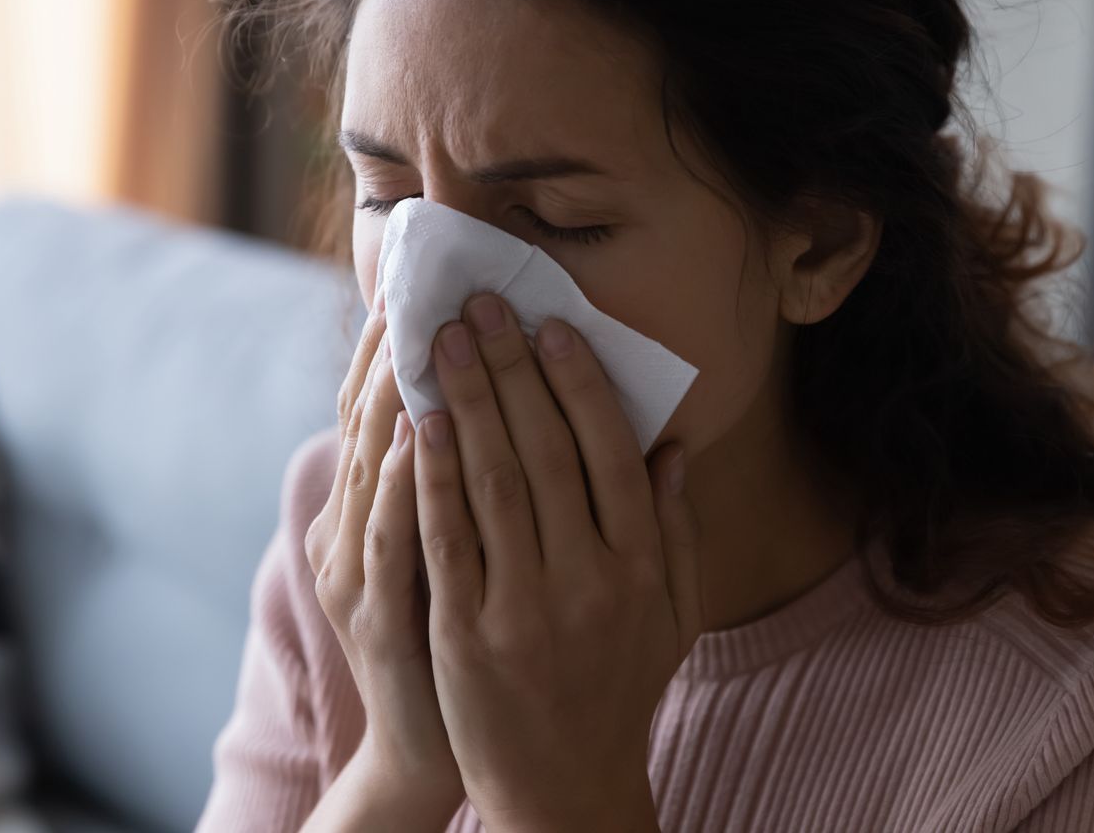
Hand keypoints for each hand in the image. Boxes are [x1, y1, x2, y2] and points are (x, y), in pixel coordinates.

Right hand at [303, 286, 464, 807]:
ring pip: (372, 469)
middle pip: (366, 424)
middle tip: (420, 287)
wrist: (437, 744)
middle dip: (394, 353)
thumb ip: (466, 474)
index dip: (390, 346)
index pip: (377, 409)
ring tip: (418, 336)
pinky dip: (402, 484)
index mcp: (367, 509)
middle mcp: (346, 530)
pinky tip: (421, 435)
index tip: (418, 283)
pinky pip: (391, 539)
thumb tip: (492, 393)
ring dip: (395, 399)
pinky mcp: (378, 616)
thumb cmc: (462, 634)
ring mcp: (354, 573)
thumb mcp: (456, 542)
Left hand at [412, 291, 700, 831]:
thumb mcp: (672, 616)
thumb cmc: (620, 689)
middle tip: (481, 308)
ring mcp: (525, 612)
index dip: (579, 385)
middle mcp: (590, 583)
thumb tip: (672, 447)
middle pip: (547, 453)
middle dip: (512, 371)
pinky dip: (431, 475)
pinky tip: (418, 423)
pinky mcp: (467, 639)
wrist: (566, 788)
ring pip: (493, 484)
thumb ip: (675, 531)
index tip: (551, 327)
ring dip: (467, 403)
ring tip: (444, 342)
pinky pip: (447, 539)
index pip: (611, 454)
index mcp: (643, 569)